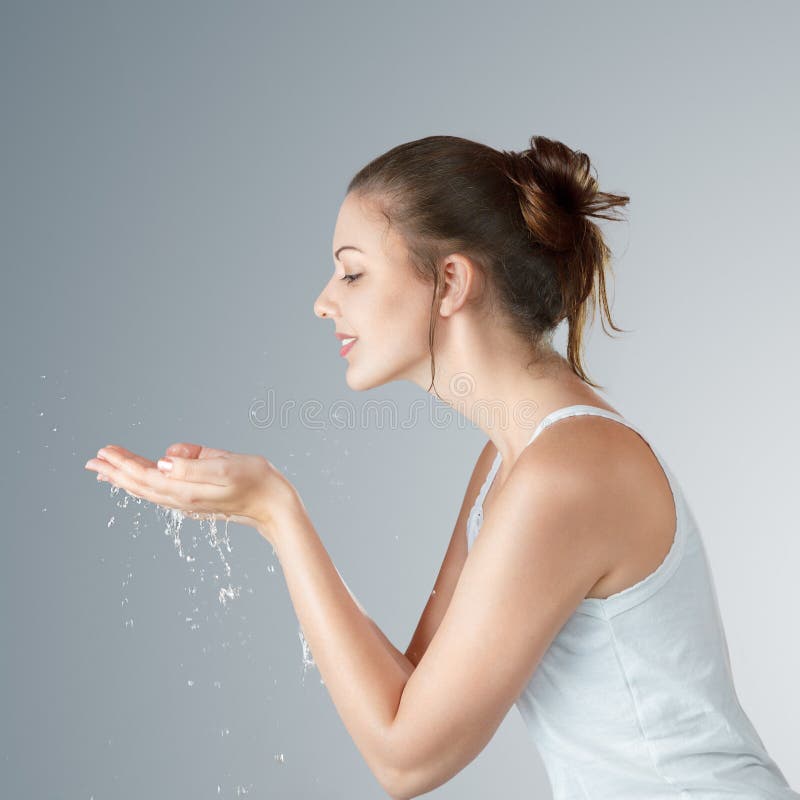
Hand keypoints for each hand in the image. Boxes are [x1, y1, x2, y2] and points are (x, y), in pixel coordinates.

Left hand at [84, 442, 298, 541]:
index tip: (104, 451)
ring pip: (148, 489)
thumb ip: (192, 465)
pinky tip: (139, 481)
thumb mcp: (225, 466)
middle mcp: (182, 499)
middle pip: (140, 484)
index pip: (145, 475)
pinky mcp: (195, 500)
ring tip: (105, 470)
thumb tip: (162, 462)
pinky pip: (160, 491)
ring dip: (125, 478)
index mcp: (186, 490)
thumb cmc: (256, 480)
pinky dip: (143, 484)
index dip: (122, 463)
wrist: (274, 505)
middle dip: (116, 471)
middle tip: (92, 460)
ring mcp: (188, 502)